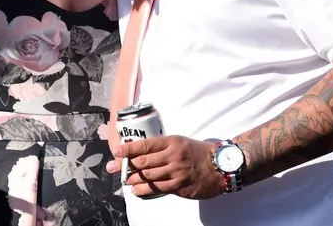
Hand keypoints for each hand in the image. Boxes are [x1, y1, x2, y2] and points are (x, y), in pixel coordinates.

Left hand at [106, 136, 223, 199]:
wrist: (220, 166)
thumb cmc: (197, 152)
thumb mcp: (180, 142)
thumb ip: (161, 147)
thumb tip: (139, 152)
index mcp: (172, 142)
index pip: (145, 144)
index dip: (129, 149)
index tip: (116, 151)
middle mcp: (173, 157)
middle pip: (143, 162)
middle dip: (125, 166)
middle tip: (112, 168)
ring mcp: (176, 173)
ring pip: (148, 177)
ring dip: (133, 179)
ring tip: (124, 181)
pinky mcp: (180, 187)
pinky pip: (158, 189)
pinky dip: (145, 190)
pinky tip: (137, 191)